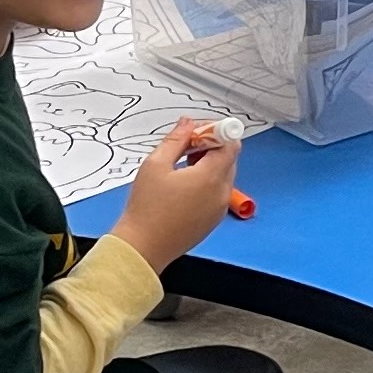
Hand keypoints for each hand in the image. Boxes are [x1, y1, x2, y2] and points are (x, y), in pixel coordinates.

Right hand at [109, 119, 237, 271]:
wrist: (142, 248)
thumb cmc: (146, 209)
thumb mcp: (156, 164)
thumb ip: (176, 139)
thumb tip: (188, 124)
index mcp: (211, 178)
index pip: (230, 144)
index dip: (217, 131)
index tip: (198, 130)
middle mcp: (221, 194)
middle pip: (228, 158)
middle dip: (212, 146)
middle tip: (186, 145)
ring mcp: (219, 209)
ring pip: (224, 175)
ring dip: (209, 164)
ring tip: (181, 165)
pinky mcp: (212, 221)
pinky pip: (217, 193)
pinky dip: (207, 182)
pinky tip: (183, 185)